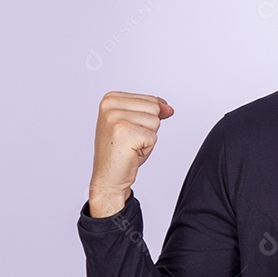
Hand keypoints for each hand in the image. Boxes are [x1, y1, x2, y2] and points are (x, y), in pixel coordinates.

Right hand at [89, 91, 174, 216]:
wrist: (109, 177)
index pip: (150, 99)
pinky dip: (147, 148)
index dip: (148, 119)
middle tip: (131, 139)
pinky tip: (131, 152)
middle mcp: (110, 105)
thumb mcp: (137, 123)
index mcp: (110, 99)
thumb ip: (152, 110)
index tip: (130, 130)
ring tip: (131, 145)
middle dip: (149, 127)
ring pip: (155, 121)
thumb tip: (168, 109)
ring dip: (148, 137)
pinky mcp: (124, 132)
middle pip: (154, 107)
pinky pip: (153, 136)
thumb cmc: (121, 151)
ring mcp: (115, 118)